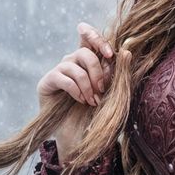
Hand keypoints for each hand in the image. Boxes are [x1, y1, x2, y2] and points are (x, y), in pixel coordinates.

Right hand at [37, 23, 118, 158]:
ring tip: (92, 102)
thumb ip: (118, 73)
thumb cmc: (97, 115)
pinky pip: (63, 78)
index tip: (109, 54)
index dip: (96, 38)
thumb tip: (126, 51)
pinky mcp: (47, 82)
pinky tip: (81, 101)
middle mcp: (71, 62)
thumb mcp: (112, 94)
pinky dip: (76, 90)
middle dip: (97, 71)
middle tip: (102, 90)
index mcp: (87, 60)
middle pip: (85, 52)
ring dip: (88, 85)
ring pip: (75, 65)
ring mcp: (58, 71)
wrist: (79, 138)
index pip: (87, 35)